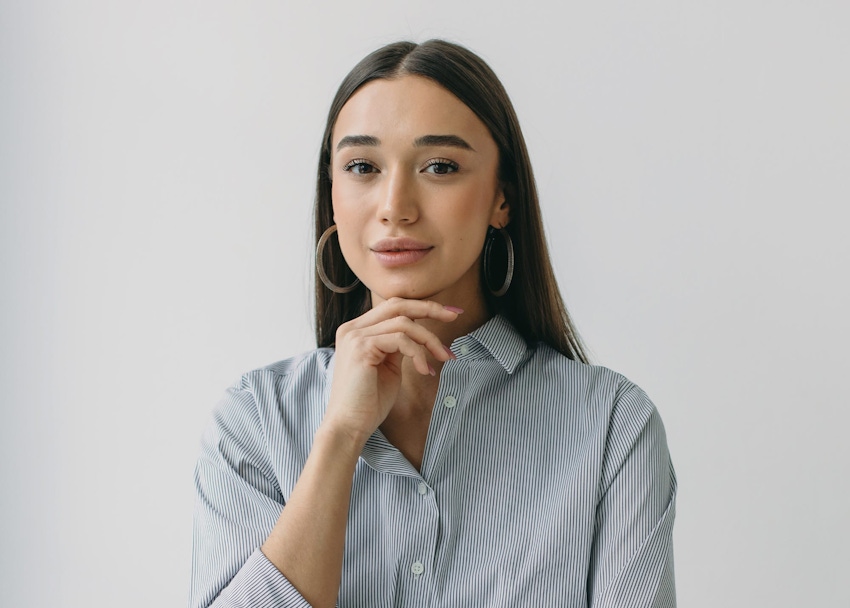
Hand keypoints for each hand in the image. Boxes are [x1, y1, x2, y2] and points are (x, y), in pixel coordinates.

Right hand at [322, 297, 459, 444]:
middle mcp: (353, 328)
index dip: (422, 306)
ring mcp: (355, 336)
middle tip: (454, 315)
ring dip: (430, 339)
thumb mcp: (389, 366)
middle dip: (430, 308)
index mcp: (358, 330)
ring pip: (404, 323)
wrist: (349, 426)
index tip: (449, 313)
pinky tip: (425, 371)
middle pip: (398, 304)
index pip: (393, 307)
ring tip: (444, 357)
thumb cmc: (369, 402)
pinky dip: (418, 354)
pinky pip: (401, 340)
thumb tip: (421, 335)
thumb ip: (398, 346)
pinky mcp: (361, 348)